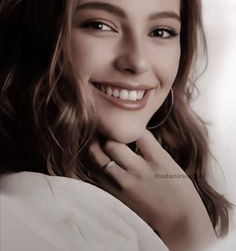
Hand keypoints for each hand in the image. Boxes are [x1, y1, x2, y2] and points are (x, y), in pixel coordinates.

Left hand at [88, 129, 216, 250]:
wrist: (180, 222)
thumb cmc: (180, 190)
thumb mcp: (170, 163)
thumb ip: (151, 148)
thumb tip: (135, 134)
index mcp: (157, 159)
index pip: (136, 133)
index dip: (129, 125)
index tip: (125, 124)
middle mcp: (139, 170)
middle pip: (112, 144)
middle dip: (106, 133)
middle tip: (105, 129)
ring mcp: (126, 185)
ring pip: (99, 159)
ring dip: (95, 147)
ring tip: (96, 140)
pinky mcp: (118, 197)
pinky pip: (99, 176)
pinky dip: (96, 165)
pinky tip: (98, 159)